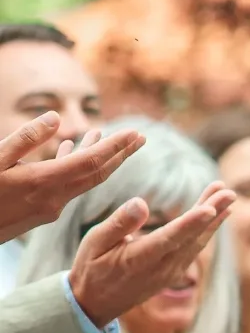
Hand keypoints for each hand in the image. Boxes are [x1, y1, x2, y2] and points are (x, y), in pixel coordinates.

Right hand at [0, 117, 143, 243]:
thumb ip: (24, 140)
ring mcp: (48, 209)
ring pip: (83, 181)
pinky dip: (75, 168)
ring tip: (115, 141)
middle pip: (98, 174)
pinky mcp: (40, 213)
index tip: (136, 133)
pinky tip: (72, 152)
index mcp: (44, 183)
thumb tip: (55, 118)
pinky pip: (67, 187)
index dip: (116, 147)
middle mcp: (54, 199)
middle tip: (142, 138)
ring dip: (100, 160)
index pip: (92, 162)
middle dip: (121, 154)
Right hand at [68, 183, 234, 328]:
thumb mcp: (94, 243)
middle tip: (229, 192)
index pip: (170, 239)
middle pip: (192, 237)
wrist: (95, 304)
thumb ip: (119, 224)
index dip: (191, 223)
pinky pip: (194, 248)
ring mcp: (171, 272)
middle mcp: (160, 268)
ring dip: (214, 218)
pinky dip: (207, 230)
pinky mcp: (174, 272)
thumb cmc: (91, 268)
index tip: (211, 208)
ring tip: (226, 195)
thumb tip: (140, 202)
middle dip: (213, 213)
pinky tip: (216, 215)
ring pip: (197, 242)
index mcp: (138, 259)